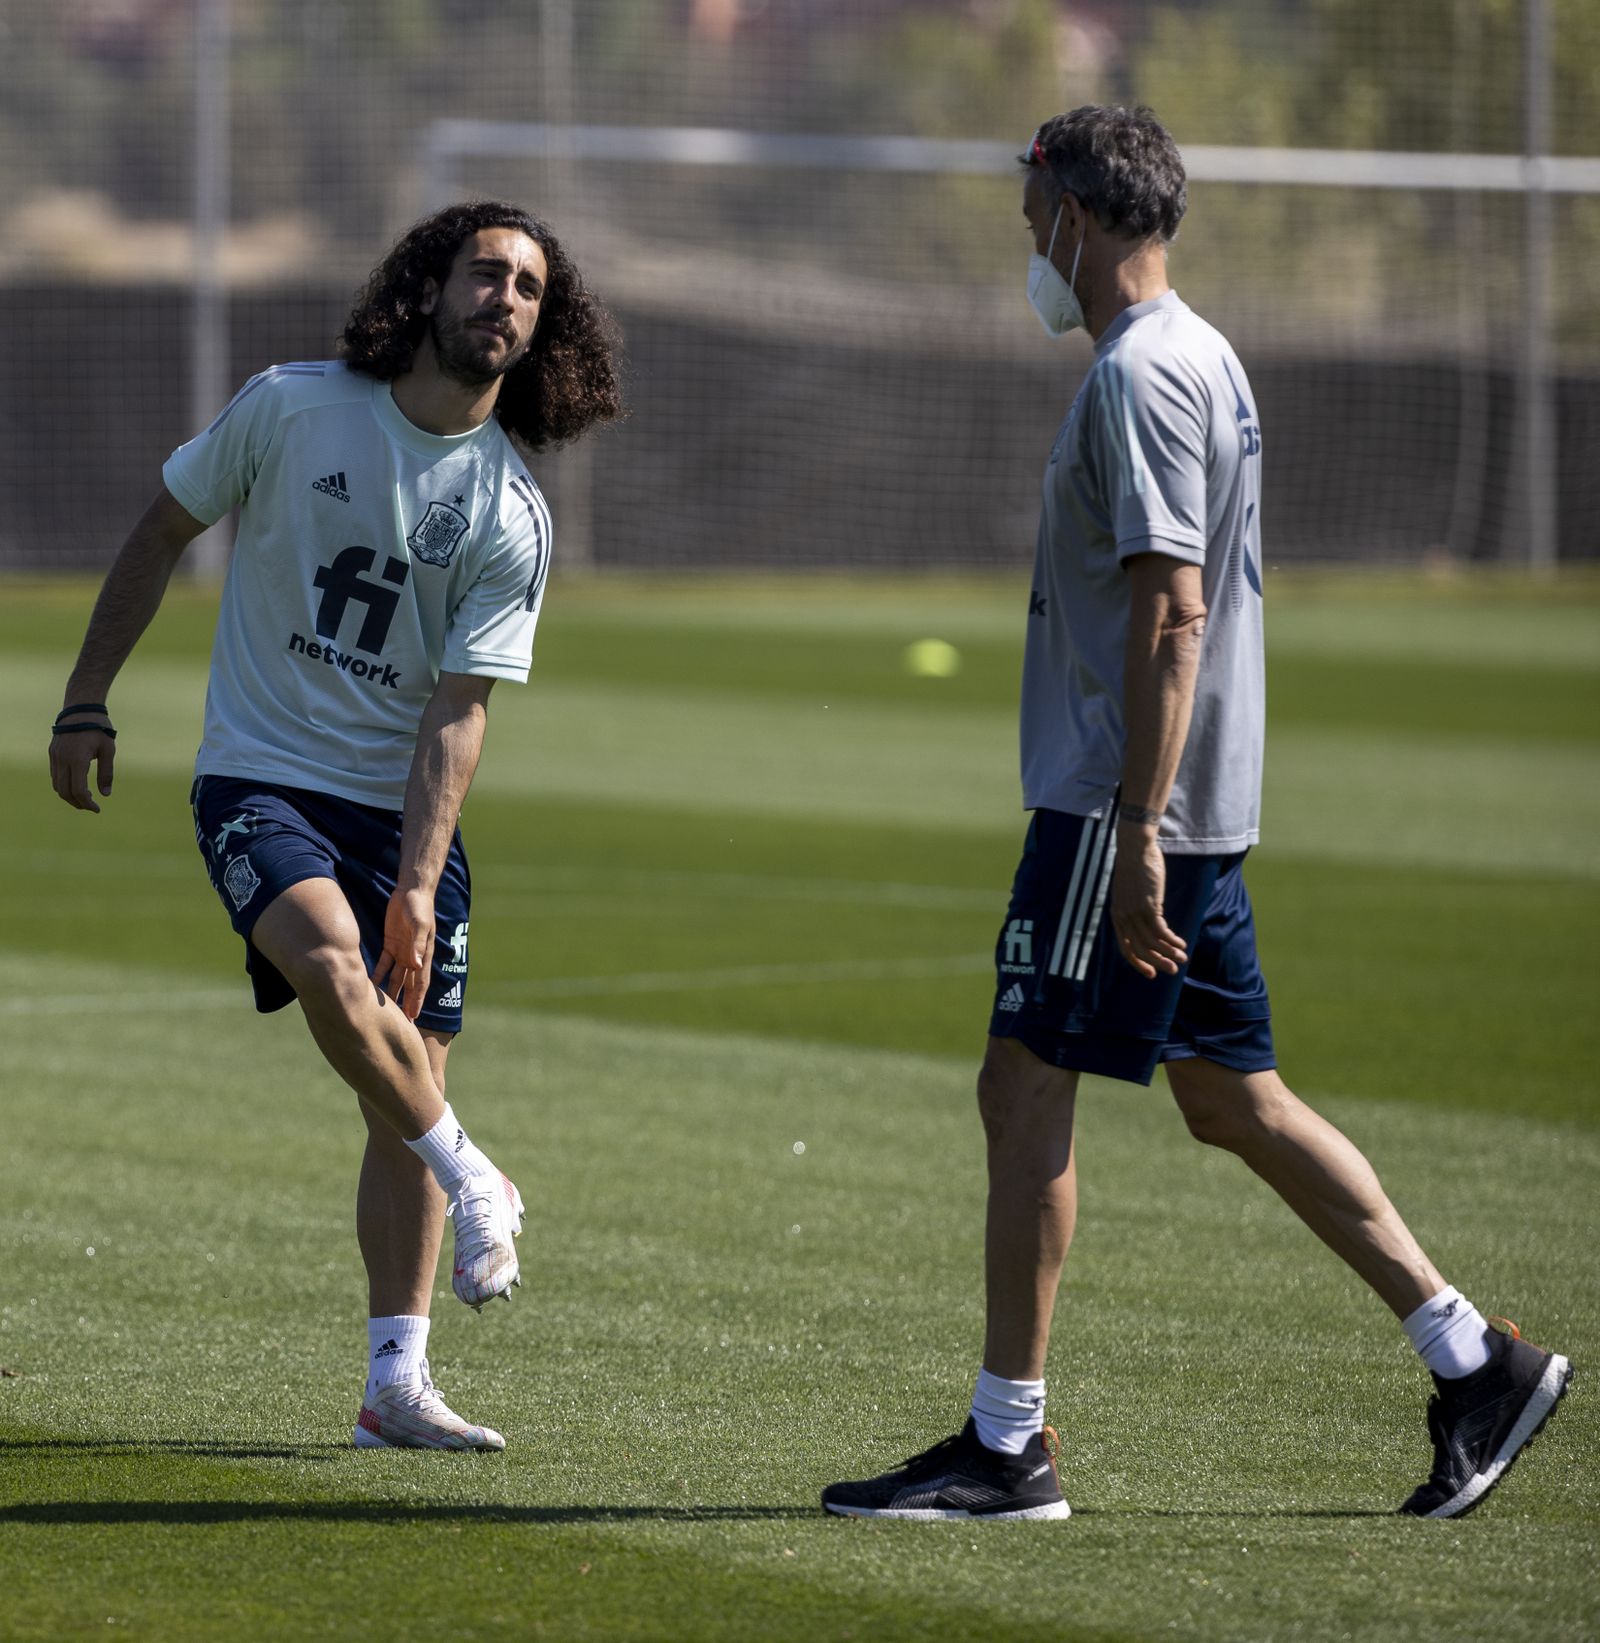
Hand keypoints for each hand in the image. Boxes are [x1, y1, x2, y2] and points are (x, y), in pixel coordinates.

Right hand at [49, 712, 115, 812]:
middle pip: (64, 792)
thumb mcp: (108, 750)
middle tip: (91, 807)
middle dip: (77, 803)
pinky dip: (63, 786)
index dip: (87, 803)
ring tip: (84, 799)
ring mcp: (54, 756)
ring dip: (69, 796)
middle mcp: (62, 760)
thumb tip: (106, 794)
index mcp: (77, 759)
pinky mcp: (52, 753)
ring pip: (57, 785)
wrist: (80, 708)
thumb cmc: (98, 728)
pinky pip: (55, 776)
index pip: (78, 790)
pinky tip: (76, 787)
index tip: (97, 808)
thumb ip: (106, 773)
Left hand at [373, 886, 435, 1021]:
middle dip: (405, 1003)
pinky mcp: (391, 944)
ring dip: (391, 993)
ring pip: (395, 977)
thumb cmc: (419, 906)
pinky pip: (383, 963)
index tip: (412, 1017)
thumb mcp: (419, 924)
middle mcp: (413, 957)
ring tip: (384, 1010)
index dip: (416, 1000)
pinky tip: (370, 985)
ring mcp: (402, 951)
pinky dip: (378, 975)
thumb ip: (418, 944)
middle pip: (408, 985)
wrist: (412, 890)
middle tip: (400, 1023)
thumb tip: (416, 965)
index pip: (420, 983)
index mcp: (423, 955)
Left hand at [1110, 823, 1187, 978]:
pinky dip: (1172, 940)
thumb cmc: (1134, 867)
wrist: (1135, 849)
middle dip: (1157, 962)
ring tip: (1183, 959)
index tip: (1151, 973)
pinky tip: (1182, 943)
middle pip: (1140, 948)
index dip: (1138, 962)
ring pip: (1153, 942)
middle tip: (1172, 971)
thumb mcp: (1128, 892)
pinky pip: (1161, 931)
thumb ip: (1133, 907)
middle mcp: (1123, 917)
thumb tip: (1145, 919)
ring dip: (1169, 953)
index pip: (1125, 947)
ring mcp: (1135, 912)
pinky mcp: (1149, 906)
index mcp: (1116, 915)